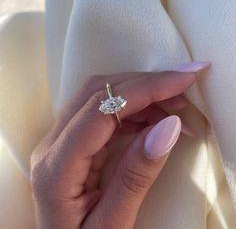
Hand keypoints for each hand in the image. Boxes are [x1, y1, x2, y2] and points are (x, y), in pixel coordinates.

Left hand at [31, 63, 208, 228]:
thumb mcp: (113, 224)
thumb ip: (136, 175)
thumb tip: (169, 127)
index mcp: (56, 168)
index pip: (99, 110)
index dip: (143, 90)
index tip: (182, 79)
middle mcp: (52, 147)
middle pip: (96, 95)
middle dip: (144, 85)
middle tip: (182, 89)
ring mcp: (60, 142)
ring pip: (100, 99)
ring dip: (140, 96)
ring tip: (174, 108)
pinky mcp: (73, 143)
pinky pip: (103, 114)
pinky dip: (132, 111)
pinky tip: (153, 119)